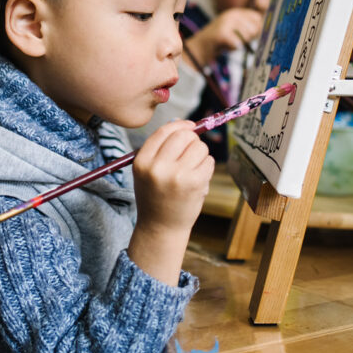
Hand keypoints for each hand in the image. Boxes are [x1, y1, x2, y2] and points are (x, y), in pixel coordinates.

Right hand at [127, 120, 213, 283]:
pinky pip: (209, 161)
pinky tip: (198, 178)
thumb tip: (185, 126)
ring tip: (192, 170)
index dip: (181, 125)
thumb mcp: (147, 171)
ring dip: (200, 155)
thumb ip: (161, 149)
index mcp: (142, 161)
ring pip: (200, 147)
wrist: (160, 227)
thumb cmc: (155, 196)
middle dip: (192, 140)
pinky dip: (207, 167)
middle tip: (191, 153)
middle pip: (184, 135)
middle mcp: (157, 167)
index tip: (190, 126)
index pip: (165, 131)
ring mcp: (177, 175)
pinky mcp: (194, 184)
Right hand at [185, 7, 261, 68]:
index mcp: (236, 12)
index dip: (256, 29)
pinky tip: (225, 46)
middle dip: (248, 38)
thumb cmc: (220, 42)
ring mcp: (226, 22)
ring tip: (229, 42)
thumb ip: (249, 28)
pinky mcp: (221, 33)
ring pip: (246, 36)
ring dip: (239, 44)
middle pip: (254, 28)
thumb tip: (265, 28)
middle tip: (235, 40)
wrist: (199, 48)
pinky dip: (233, 48)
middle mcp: (231, 14)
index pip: (257, 18)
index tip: (247, 36)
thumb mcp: (235, 30)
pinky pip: (238, 43)